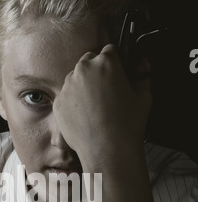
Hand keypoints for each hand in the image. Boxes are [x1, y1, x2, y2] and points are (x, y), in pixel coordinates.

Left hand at [53, 44, 151, 169]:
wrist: (107, 151)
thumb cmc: (127, 126)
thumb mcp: (143, 97)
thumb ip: (143, 76)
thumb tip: (142, 65)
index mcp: (106, 62)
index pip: (109, 50)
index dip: (115, 62)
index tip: (116, 74)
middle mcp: (83, 70)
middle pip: (89, 61)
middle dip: (97, 72)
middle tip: (106, 92)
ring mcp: (68, 86)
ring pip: (75, 78)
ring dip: (83, 87)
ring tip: (96, 108)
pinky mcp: (58, 102)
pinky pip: (66, 96)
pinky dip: (73, 103)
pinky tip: (86, 117)